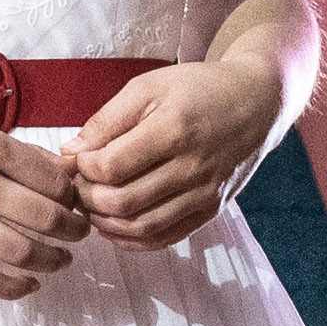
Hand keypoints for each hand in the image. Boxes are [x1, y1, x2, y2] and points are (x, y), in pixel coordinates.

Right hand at [0, 120, 89, 299]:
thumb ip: (15, 153)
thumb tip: (65, 172)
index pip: (52, 180)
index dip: (73, 197)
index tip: (76, 205)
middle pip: (45, 218)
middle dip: (73, 232)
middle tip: (79, 235)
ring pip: (22, 252)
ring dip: (51, 261)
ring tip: (59, 261)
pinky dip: (15, 288)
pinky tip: (27, 285)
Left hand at [62, 57, 286, 252]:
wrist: (256, 102)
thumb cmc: (199, 89)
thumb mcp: (149, 87)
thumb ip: (106, 120)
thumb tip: (69, 153)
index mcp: (174, 129)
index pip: (110, 167)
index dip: (82, 168)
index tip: (78, 159)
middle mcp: (193, 167)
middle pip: (122, 202)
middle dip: (88, 198)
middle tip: (79, 185)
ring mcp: (204, 193)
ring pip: (141, 226)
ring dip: (105, 222)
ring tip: (92, 204)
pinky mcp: (211, 210)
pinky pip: (164, 238)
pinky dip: (131, 239)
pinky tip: (114, 224)